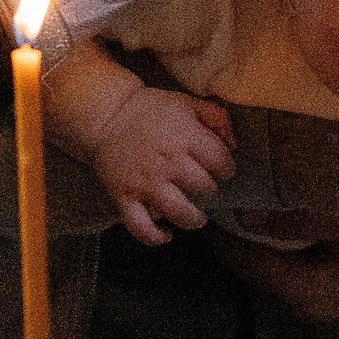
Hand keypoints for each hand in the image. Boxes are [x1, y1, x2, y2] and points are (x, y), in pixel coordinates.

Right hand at [44, 39, 233, 245]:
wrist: (106, 116)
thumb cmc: (149, 110)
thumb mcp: (186, 102)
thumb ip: (216, 117)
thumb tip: (233, 143)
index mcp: (184, 136)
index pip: (219, 159)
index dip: (226, 167)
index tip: (222, 170)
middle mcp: (167, 161)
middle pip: (203, 186)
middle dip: (210, 190)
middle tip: (206, 190)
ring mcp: (145, 182)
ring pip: (178, 211)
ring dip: (193, 219)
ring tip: (197, 218)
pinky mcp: (124, 197)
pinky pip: (141, 226)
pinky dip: (156, 236)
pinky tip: (167, 234)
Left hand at [219, 179, 338, 338]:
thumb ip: (302, 214)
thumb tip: (244, 214)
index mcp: (316, 299)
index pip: (245, 262)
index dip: (222, 225)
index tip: (208, 190)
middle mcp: (322, 323)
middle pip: (262, 273)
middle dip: (245, 233)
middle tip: (231, 187)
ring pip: (286, 277)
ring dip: (273, 243)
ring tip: (261, 199)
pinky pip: (312, 281)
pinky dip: (300, 253)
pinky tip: (305, 222)